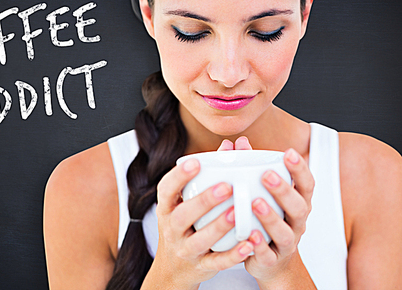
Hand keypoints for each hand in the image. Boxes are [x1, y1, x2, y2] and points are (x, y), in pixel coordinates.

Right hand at [146, 138, 254, 288]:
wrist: (174, 268)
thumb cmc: (185, 225)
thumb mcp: (185, 202)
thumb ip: (206, 175)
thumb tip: (229, 145)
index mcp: (167, 208)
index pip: (166, 190)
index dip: (179, 176)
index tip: (196, 162)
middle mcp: (172, 229)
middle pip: (183, 215)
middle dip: (204, 201)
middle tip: (226, 187)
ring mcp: (186, 249)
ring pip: (200, 240)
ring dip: (219, 226)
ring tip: (237, 212)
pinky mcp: (201, 267)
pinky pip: (217, 262)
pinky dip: (233, 255)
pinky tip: (248, 244)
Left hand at [235, 140, 314, 286]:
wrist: (271, 263)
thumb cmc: (265, 220)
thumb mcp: (263, 194)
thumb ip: (251, 168)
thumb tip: (236, 142)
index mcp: (297, 203)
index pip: (307, 184)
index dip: (300, 169)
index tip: (289, 153)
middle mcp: (296, 222)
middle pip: (298, 207)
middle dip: (284, 190)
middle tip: (267, 175)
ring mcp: (286, 243)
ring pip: (284, 231)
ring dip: (271, 217)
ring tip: (256, 202)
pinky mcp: (272, 261)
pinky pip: (268, 254)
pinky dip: (259, 245)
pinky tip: (249, 234)